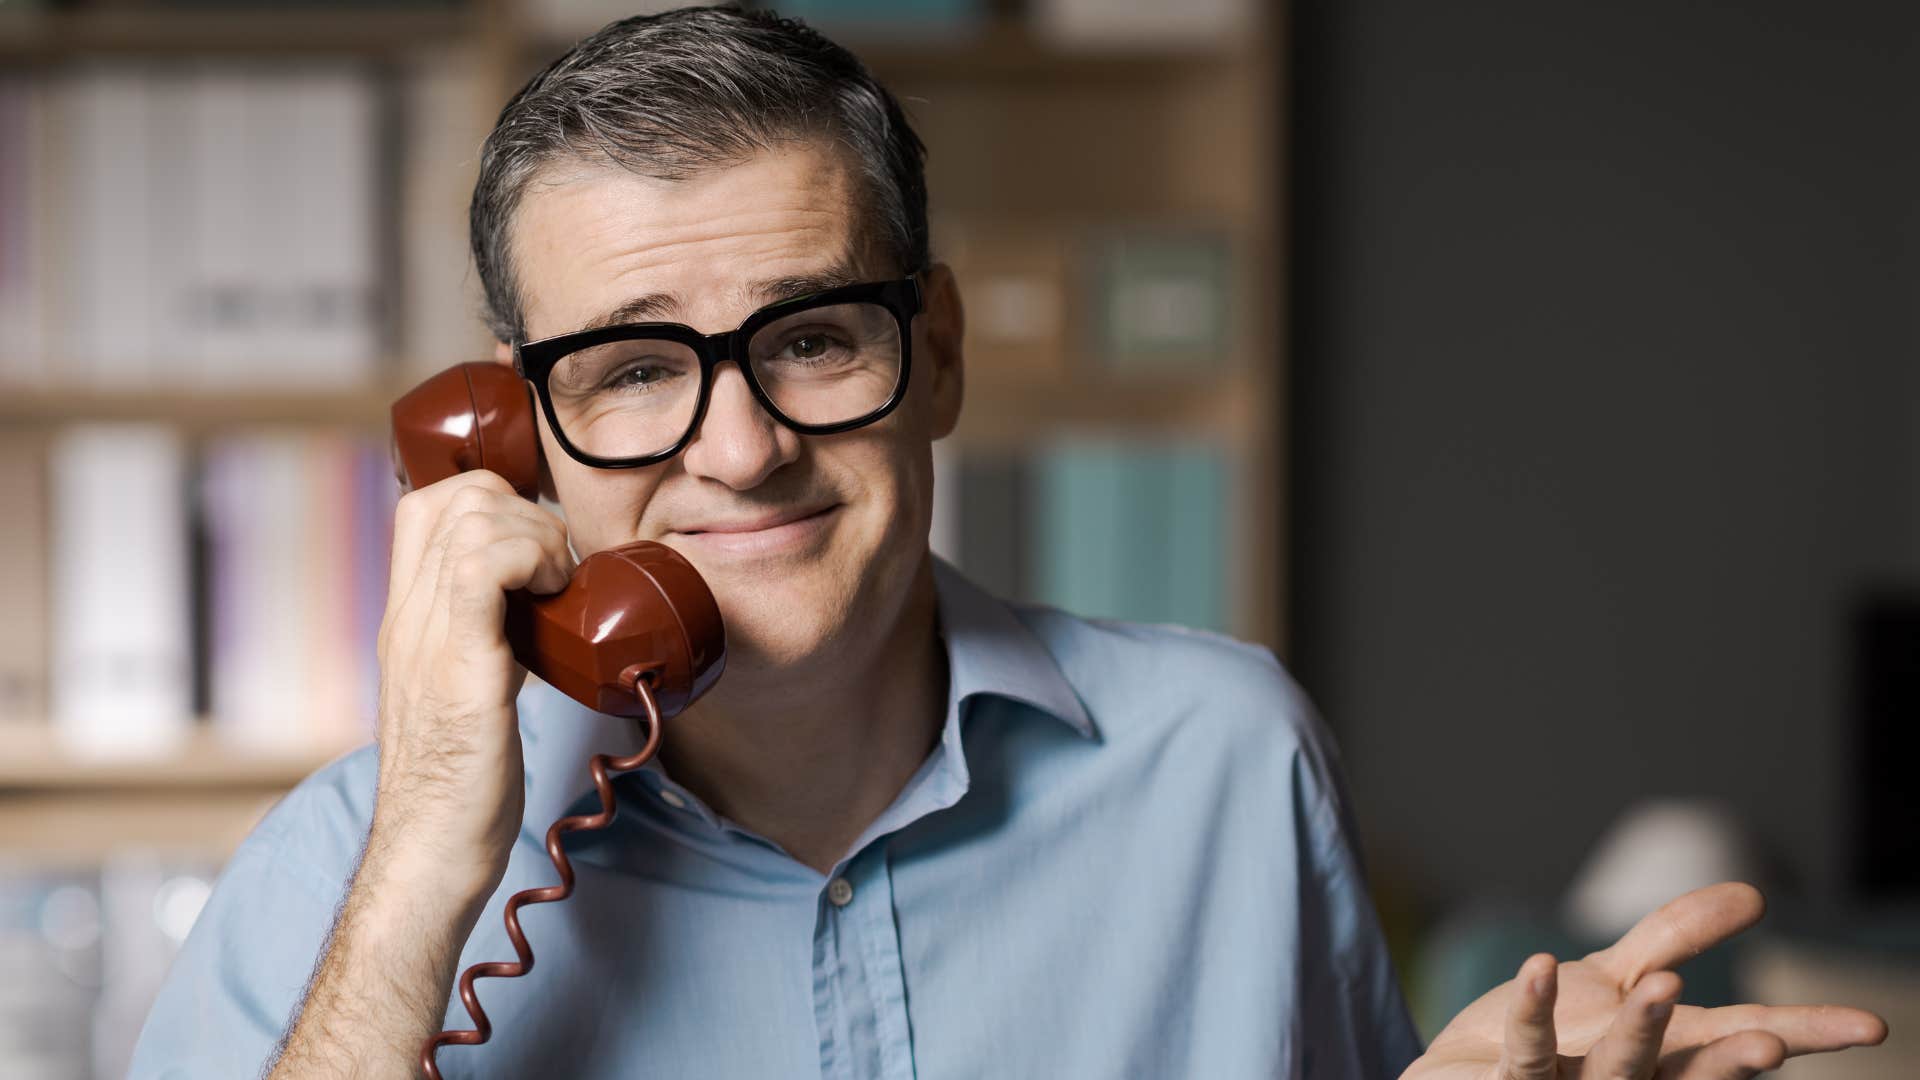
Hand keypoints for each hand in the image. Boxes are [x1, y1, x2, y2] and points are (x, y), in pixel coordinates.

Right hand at [371, 469, 574, 906]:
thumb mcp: (466, 688)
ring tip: (559, 588)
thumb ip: (486, 639)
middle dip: (526, 511)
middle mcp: (407, 617)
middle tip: (558, 571)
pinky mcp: (459, 667)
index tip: (540, 548)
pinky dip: (531, 559)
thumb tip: (536, 606)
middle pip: (454, 497)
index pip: (426, 504)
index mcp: (406, 618)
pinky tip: (555, 598)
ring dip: (537, 535)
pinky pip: (481, 569)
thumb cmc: (461, 783)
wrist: (432, 851)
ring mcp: (426, 638)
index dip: (494, 500)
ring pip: (471, 518)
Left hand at [1405, 882, 1887, 1078]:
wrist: (1466, 1076)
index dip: (1803, 1033)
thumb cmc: (1560, 1035)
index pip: (1739, 1038)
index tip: (1870, 1028)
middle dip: (1735, 1059)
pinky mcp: (1515, 1079)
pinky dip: (1534, 1008)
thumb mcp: (1619, 976)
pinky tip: (1539, 966)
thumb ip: (1677, 936)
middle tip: (1772, 1041)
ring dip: (1641, 1030)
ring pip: (1617, 1067)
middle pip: (1693, 1068)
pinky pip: (1528, 1045)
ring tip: (1665, 987)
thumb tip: (1755, 892)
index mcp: (1668, 1057)